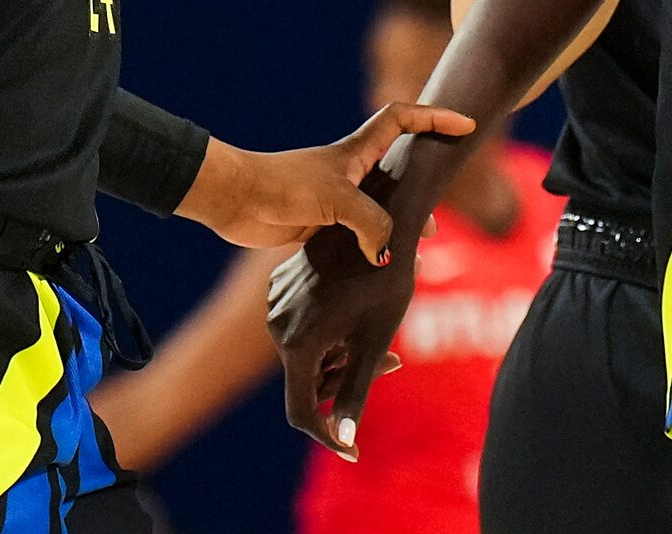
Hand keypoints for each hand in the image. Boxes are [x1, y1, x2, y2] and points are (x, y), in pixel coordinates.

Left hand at [178, 103, 474, 255]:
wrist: (234, 201)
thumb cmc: (282, 186)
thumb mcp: (336, 201)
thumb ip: (371, 223)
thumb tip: (389, 254)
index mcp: (357, 151)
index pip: (403, 119)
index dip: (435, 118)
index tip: (464, 127)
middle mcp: (350, 172)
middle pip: (398, 169)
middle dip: (424, 186)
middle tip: (440, 213)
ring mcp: (335, 199)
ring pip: (380, 209)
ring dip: (400, 226)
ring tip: (419, 253)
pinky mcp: (320, 226)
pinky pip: (358, 237)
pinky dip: (374, 251)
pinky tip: (382, 271)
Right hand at [268, 214, 416, 461]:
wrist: (381, 218)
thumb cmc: (386, 280)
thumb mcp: (375, 343)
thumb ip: (355, 394)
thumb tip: (344, 444)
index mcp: (299, 343)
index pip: (302, 412)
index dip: (327, 438)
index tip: (353, 453)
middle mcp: (278, 324)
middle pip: (307, 379)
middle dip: (346, 381)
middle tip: (394, 363)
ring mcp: (277, 302)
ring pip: (306, 351)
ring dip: (340, 355)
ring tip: (381, 333)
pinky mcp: (282, 285)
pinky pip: (301, 325)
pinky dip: (329, 331)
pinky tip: (357, 309)